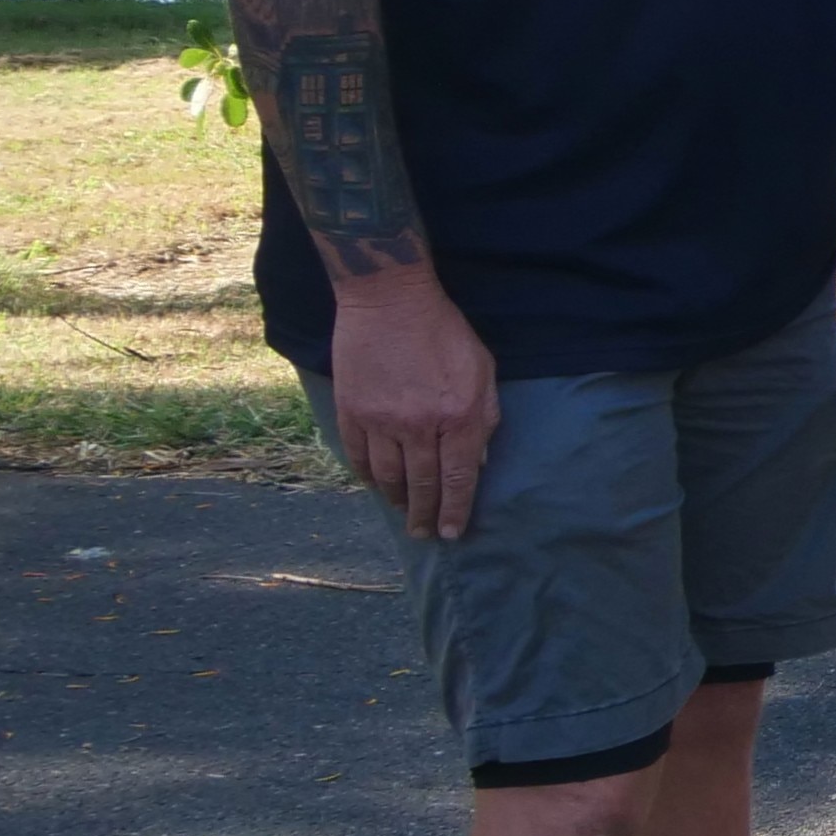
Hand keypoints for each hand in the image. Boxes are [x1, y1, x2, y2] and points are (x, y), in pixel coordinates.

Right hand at [327, 271, 499, 541]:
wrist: (390, 300)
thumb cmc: (445, 333)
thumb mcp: (482, 372)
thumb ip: (484, 418)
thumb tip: (476, 460)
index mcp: (459, 416)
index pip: (459, 478)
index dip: (456, 510)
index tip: (453, 534)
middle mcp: (419, 425)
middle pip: (422, 484)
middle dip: (425, 515)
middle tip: (425, 534)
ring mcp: (381, 419)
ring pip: (388, 476)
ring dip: (396, 499)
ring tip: (404, 512)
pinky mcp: (351, 410)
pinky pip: (358, 454)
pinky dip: (365, 475)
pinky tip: (374, 484)